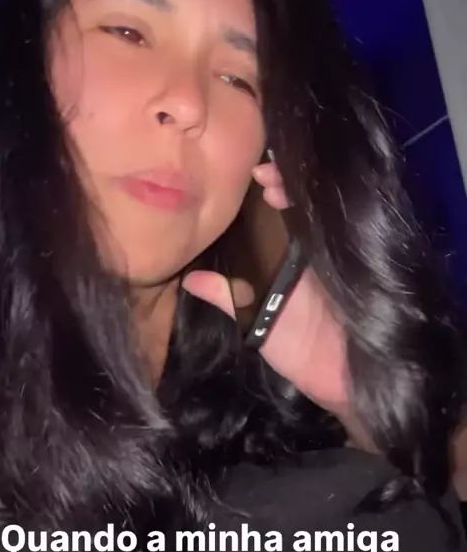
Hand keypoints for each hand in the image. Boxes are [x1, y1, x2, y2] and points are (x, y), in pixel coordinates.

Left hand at [182, 160, 349, 413]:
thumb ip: (228, 299)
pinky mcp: (361, 263)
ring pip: (323, 211)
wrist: (346, 381)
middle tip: (263, 171)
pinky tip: (317, 196)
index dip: (267, 192)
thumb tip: (190, 279)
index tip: (253, 176)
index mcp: (288, 258)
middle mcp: (314, 249)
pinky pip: (349, 232)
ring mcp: (339, 253)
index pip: (276, 215)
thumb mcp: (258, 322)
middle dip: (284, 182)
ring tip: (278, 178)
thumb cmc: (303, 352)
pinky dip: (336, 213)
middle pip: (300, 205)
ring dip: (304, 191)